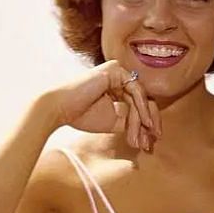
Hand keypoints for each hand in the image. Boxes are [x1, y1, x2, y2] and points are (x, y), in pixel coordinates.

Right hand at [46, 61, 161, 151]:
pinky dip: (141, 108)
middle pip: (142, 100)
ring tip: (144, 138)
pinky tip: (145, 123)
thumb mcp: (114, 122)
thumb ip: (131, 121)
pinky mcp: (115, 70)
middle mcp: (118, 78)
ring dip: (143, 120)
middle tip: (152, 141)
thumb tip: (150, 128)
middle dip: (149, 123)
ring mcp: (118, 72)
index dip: (146, 124)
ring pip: (139, 98)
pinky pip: (136, 90)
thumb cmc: (82, 116)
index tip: (148, 143)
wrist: (61, 108)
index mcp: (116, 89)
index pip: (138, 104)